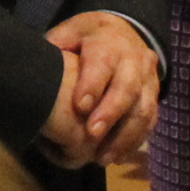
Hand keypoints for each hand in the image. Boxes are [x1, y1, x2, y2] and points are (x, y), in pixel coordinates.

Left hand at [45, 12, 160, 165]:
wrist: (125, 32)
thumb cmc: (88, 38)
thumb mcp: (70, 32)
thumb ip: (56, 47)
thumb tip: (35, 69)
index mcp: (108, 40)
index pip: (102, 61)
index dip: (92, 84)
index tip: (80, 106)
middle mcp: (133, 59)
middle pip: (126, 87)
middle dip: (110, 113)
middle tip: (92, 135)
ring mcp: (148, 79)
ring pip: (143, 109)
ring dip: (124, 136)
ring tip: (102, 158)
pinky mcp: (154, 97)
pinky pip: (150, 121)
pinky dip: (134, 141)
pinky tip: (116, 157)